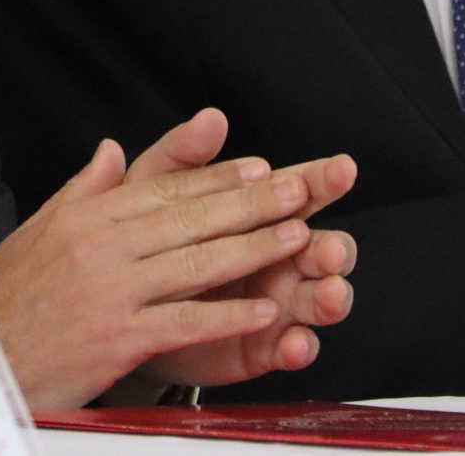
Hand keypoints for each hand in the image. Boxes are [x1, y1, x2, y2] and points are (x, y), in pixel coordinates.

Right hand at [0, 109, 356, 410]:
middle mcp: (102, 246)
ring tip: (297, 238)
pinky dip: (227, 317)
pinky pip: (184, 322)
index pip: (165, 190)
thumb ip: (82, 189)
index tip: (261, 168)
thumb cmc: (8, 299)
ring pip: (196, 264)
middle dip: (252, 203)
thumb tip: (110, 150)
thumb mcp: (37, 230)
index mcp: (87, 216)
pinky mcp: (117, 337)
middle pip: (191, 219)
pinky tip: (264, 312)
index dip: (219, 178)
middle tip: (300, 190)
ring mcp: (111, 291)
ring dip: (253, 250)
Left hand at [124, 110, 357, 389]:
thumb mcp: (155, 192)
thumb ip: (184, 155)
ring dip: (331, 296)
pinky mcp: (264, 344)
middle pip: (323, 247)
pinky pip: (292, 347)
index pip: (302, 191)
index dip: (323, 180)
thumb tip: (211, 117)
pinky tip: (296, 342)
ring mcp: (278, 301)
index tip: (342, 168)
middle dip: (335, 247)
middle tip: (332, 248)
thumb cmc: (148, 238)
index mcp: (261, 214)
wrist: (123, 307)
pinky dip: (299, 345)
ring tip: (329, 293)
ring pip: (320, 297)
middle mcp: (280, 257)